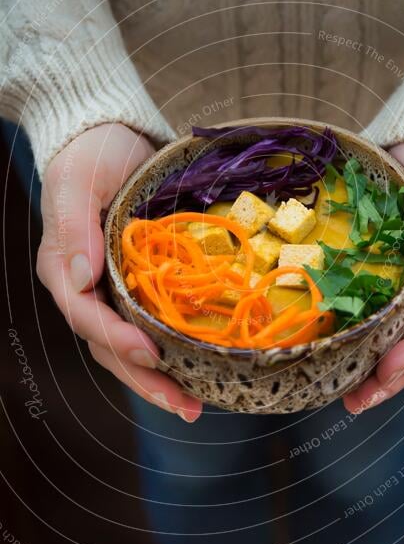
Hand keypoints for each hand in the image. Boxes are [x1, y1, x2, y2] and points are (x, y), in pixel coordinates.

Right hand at [37, 124, 201, 421]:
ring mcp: (114, 291)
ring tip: (196, 405)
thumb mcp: (77, 182)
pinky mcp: (141, 285)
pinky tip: (200, 368)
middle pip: (111, 346)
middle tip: (186, 405)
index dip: (117, 339)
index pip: (87, 317)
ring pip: (131, 346)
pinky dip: (174, 350)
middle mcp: (87, 290)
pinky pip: (153, 325)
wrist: (112, 138)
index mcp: (63, 270)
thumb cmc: (89, 155)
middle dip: (146, 380)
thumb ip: (74, 228)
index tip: (151, 354)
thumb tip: (80, 278)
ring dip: (161, 379)